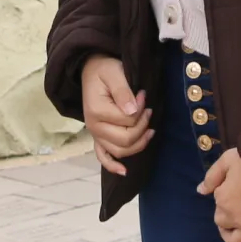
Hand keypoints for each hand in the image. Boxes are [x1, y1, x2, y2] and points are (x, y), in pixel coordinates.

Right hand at [81, 54, 150, 176]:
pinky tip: (125, 172)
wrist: (90, 69)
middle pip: (126, 139)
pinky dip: (112, 166)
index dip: (141, 110)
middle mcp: (94, 127)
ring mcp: (95, 134)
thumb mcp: (114, 72)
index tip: (144, 94)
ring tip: (150, 128)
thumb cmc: (104, 69)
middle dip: (143, 127)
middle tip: (149, 110)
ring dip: (139, 143)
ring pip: (121, 151)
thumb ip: (123, 91)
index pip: (128, 121)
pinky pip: (103, 157)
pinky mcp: (97, 137)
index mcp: (96, 111)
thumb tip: (133, 111)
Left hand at [199, 148, 240, 241]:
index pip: (217, 202)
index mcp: (223, 198)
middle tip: (236, 202)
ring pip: (235, 240)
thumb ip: (212, 176)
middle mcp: (235, 217)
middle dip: (226, 213)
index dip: (223, 194)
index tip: (232, 186)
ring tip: (233, 230)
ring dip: (230, 236)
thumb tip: (200, 190)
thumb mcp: (227, 159)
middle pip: (222, 222)